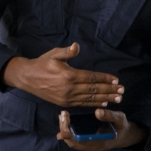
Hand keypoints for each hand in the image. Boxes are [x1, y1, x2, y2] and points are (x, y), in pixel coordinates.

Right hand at [2, 43, 122, 107]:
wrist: (27, 78)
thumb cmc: (42, 63)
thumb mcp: (54, 54)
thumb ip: (67, 52)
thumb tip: (76, 46)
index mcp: (68, 75)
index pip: (91, 78)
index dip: (105, 79)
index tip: (116, 80)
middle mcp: (69, 88)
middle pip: (94, 90)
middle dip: (109, 90)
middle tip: (122, 91)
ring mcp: (67, 98)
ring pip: (90, 99)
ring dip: (105, 98)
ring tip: (117, 98)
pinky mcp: (64, 103)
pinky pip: (82, 104)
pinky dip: (94, 104)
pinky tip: (103, 103)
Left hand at [58, 109, 146, 150]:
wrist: (125, 135)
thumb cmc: (121, 126)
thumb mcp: (119, 118)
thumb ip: (109, 115)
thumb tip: (97, 111)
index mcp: (98, 143)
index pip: (80, 142)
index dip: (70, 136)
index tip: (62, 128)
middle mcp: (91, 147)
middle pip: (72, 142)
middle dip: (65, 129)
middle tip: (63, 115)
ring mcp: (88, 145)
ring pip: (72, 141)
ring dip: (65, 129)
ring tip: (62, 115)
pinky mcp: (86, 142)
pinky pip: (74, 138)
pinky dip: (68, 130)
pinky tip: (66, 119)